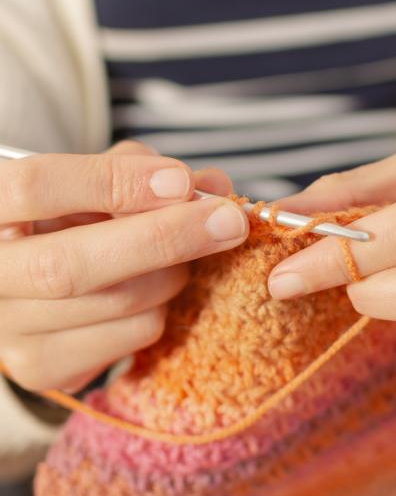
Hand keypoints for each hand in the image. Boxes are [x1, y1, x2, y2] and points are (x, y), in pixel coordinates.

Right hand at [0, 141, 247, 390]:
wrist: (34, 283)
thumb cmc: (71, 218)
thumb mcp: (95, 181)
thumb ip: (144, 171)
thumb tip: (213, 185)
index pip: (37, 187)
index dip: (115, 182)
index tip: (181, 181)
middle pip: (73, 264)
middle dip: (165, 238)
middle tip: (229, 222)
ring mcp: (11, 330)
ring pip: (117, 304)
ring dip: (172, 273)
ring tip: (178, 255)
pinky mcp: (45, 367)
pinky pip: (133, 335)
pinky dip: (162, 307)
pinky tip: (153, 289)